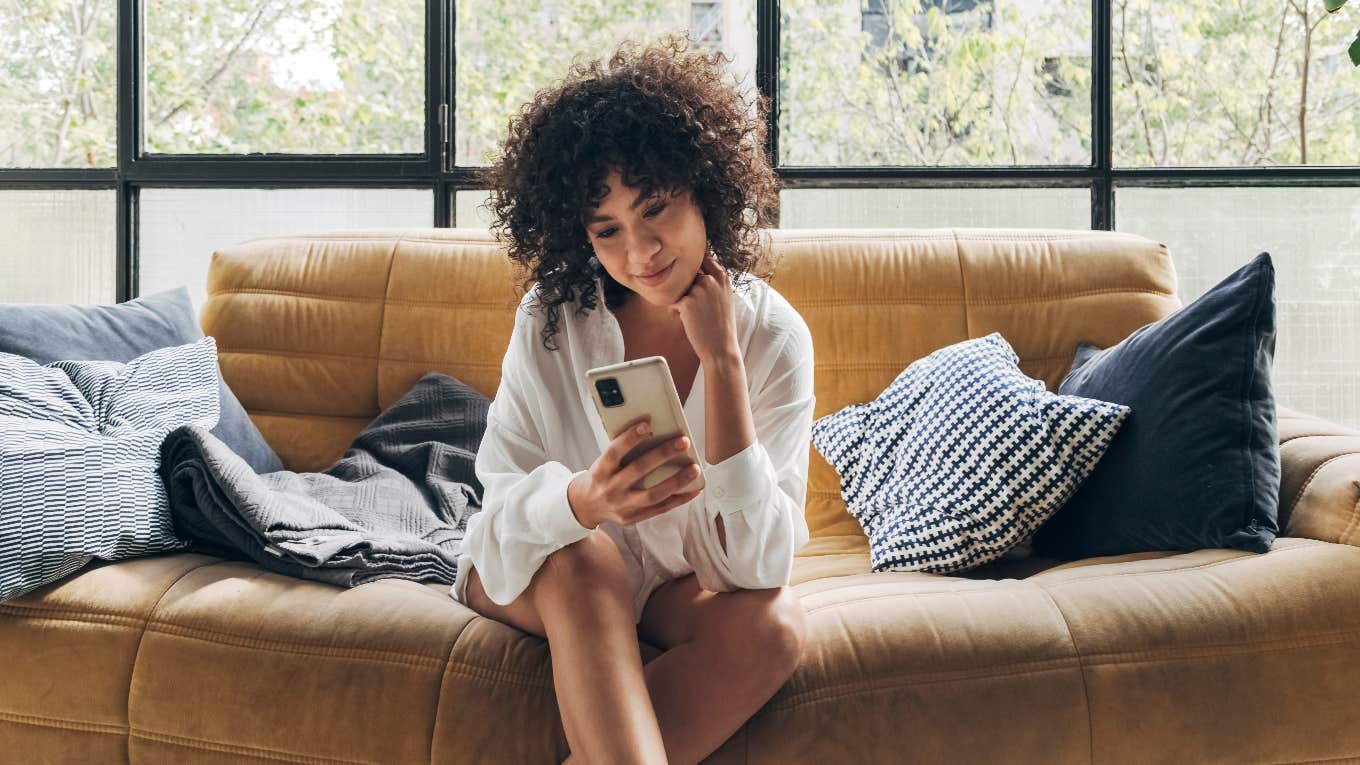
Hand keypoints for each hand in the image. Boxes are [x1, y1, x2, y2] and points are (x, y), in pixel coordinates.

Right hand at [567, 421, 701, 528]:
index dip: (629, 439)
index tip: (647, 425)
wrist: (585, 506)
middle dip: (663, 455)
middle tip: (683, 441)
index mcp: (600, 471)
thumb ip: (622, 452)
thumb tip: (654, 434)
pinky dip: (679, 499)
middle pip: (639, 470)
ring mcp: (623, 506)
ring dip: (677, 481)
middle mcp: (611, 489)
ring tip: (695, 468)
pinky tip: (694, 489)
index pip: (614, 453)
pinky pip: (661, 508)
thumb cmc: (601, 476)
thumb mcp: (602, 463)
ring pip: (653, 494)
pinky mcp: (634, 518)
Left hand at [669, 252, 737, 362]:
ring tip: (692, 315)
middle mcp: (711, 280)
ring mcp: (699, 290)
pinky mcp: (687, 302)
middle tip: (694, 306)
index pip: (703, 259)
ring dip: (680, 299)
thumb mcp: (724, 297)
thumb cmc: (721, 325)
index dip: (694, 266)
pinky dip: (676, 311)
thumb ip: (713, 282)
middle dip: (686, 287)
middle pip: (687, 274)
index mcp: (723, 277)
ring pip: (679, 288)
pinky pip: (673, 301)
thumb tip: (695, 271)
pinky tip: (687, 321)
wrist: (721, 347)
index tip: (690, 273)